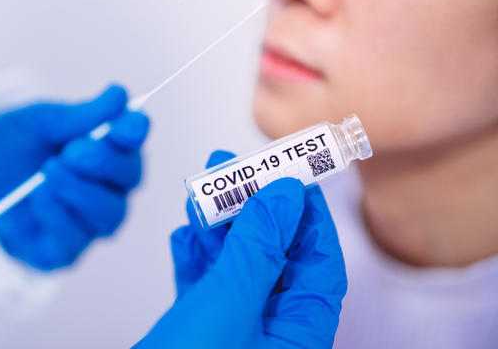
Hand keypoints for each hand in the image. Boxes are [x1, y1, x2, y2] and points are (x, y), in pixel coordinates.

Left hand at [0, 85, 149, 270]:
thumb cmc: (9, 146)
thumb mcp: (40, 121)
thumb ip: (81, 115)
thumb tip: (119, 95)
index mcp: (106, 149)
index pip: (133, 142)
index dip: (134, 133)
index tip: (129, 123)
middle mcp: (106, 188)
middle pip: (130, 180)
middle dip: (106, 163)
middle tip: (74, 150)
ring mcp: (87, 223)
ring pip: (109, 214)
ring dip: (81, 191)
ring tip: (49, 171)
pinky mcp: (63, 251)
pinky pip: (74, 240)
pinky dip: (57, 216)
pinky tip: (36, 198)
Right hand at [136, 151, 346, 347]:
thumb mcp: (229, 304)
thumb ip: (259, 248)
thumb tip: (284, 196)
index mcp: (296, 334)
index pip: (318, 262)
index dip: (306, 215)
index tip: (290, 175)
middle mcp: (270, 334)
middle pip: (273, 257)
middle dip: (251, 211)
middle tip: (232, 169)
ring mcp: (233, 333)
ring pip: (234, 267)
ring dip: (218, 228)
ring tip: (200, 193)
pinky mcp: (198, 333)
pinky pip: (204, 285)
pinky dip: (195, 257)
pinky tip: (184, 236)